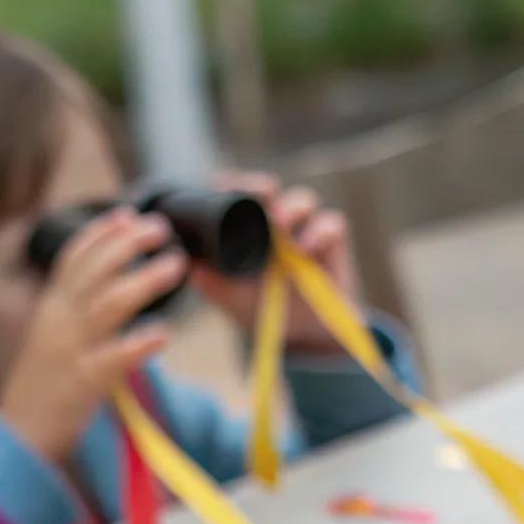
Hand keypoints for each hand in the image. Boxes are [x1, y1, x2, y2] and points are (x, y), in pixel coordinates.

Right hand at [0, 208, 185, 460]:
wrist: (18, 434)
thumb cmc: (42, 388)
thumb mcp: (51, 340)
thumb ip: (74, 314)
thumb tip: (106, 291)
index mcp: (51, 309)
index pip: (73, 259)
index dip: (100, 234)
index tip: (129, 214)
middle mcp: (59, 322)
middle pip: (94, 271)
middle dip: (128, 244)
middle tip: (162, 228)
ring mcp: (70, 351)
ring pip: (108, 306)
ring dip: (144, 282)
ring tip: (176, 265)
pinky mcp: (83, 383)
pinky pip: (113, 359)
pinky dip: (138, 344)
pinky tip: (163, 334)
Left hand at [190, 174, 359, 354]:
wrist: (301, 337)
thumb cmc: (265, 309)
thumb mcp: (233, 299)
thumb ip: (212, 284)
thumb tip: (190, 267)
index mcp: (251, 228)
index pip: (242, 196)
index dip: (234, 186)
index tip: (221, 186)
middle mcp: (278, 222)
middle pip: (271, 190)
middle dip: (261, 187)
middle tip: (256, 196)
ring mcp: (307, 228)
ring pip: (302, 200)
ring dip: (291, 208)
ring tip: (280, 226)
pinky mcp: (333, 242)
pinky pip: (331, 224)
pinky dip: (319, 232)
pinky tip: (305, 249)